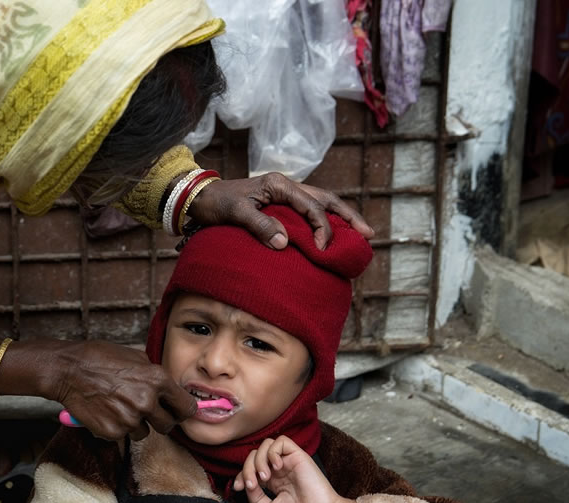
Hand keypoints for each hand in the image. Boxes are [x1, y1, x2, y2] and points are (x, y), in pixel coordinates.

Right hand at [46, 341, 196, 440]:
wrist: (68, 370)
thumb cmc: (99, 358)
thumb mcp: (135, 357)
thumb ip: (155, 375)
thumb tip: (169, 389)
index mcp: (157, 379)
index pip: (187, 407)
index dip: (182, 411)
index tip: (176, 412)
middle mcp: (147, 401)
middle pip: (168, 425)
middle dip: (160, 420)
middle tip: (146, 412)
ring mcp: (129, 419)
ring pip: (144, 433)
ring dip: (135, 424)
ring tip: (119, 407)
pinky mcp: (112, 432)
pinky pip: (123, 436)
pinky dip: (116, 427)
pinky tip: (106, 412)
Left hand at [186, 173, 373, 249]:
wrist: (200, 198)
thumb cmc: (217, 203)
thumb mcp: (236, 213)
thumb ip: (259, 226)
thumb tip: (284, 243)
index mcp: (279, 185)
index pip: (311, 206)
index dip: (321, 228)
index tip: (322, 250)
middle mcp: (286, 187)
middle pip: (325, 200)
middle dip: (348, 217)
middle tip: (368, 234)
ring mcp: (284, 195)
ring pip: (321, 204)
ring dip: (340, 219)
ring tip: (360, 234)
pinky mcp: (280, 205)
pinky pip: (309, 212)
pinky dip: (324, 222)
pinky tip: (333, 235)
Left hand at [233, 436, 341, 502]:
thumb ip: (254, 497)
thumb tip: (246, 483)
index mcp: (272, 480)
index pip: (250, 468)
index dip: (240, 475)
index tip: (237, 487)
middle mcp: (278, 468)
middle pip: (254, 455)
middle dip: (247, 469)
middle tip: (253, 484)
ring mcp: (287, 460)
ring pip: (265, 445)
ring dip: (259, 460)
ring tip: (266, 477)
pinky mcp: (297, 455)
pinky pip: (280, 441)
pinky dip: (273, 452)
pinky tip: (277, 467)